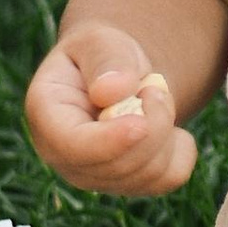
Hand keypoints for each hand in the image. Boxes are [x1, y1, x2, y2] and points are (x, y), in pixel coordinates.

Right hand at [24, 20, 196, 196]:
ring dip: (166, 129)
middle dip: (152, 123)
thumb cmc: (102, 55)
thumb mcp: (100, 42)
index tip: (141, 123)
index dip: (109, 141)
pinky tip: (167, 125)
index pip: (72, 146)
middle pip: (116, 166)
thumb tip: (109, 91)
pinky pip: (168, 178)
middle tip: (154, 86)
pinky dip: (181, 148)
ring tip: (152, 98)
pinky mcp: (127, 184)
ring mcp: (94, 176)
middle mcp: (63, 157)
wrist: (115, 75)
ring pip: (146, 175)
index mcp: (47, 116)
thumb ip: (105, 61)